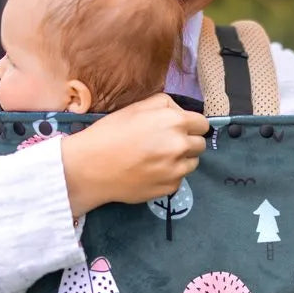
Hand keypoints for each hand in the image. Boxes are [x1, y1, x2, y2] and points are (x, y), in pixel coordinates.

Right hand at [61, 93, 208, 214]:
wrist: (90, 167)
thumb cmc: (110, 132)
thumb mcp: (137, 107)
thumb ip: (165, 105)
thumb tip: (181, 113)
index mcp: (175, 122)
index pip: (203, 124)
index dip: (192, 125)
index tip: (181, 128)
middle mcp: (180, 145)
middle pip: (200, 144)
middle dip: (187, 142)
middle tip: (166, 144)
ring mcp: (177, 169)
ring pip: (193, 163)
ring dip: (182, 160)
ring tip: (158, 158)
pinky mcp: (170, 188)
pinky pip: (179, 179)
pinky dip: (170, 175)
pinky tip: (150, 172)